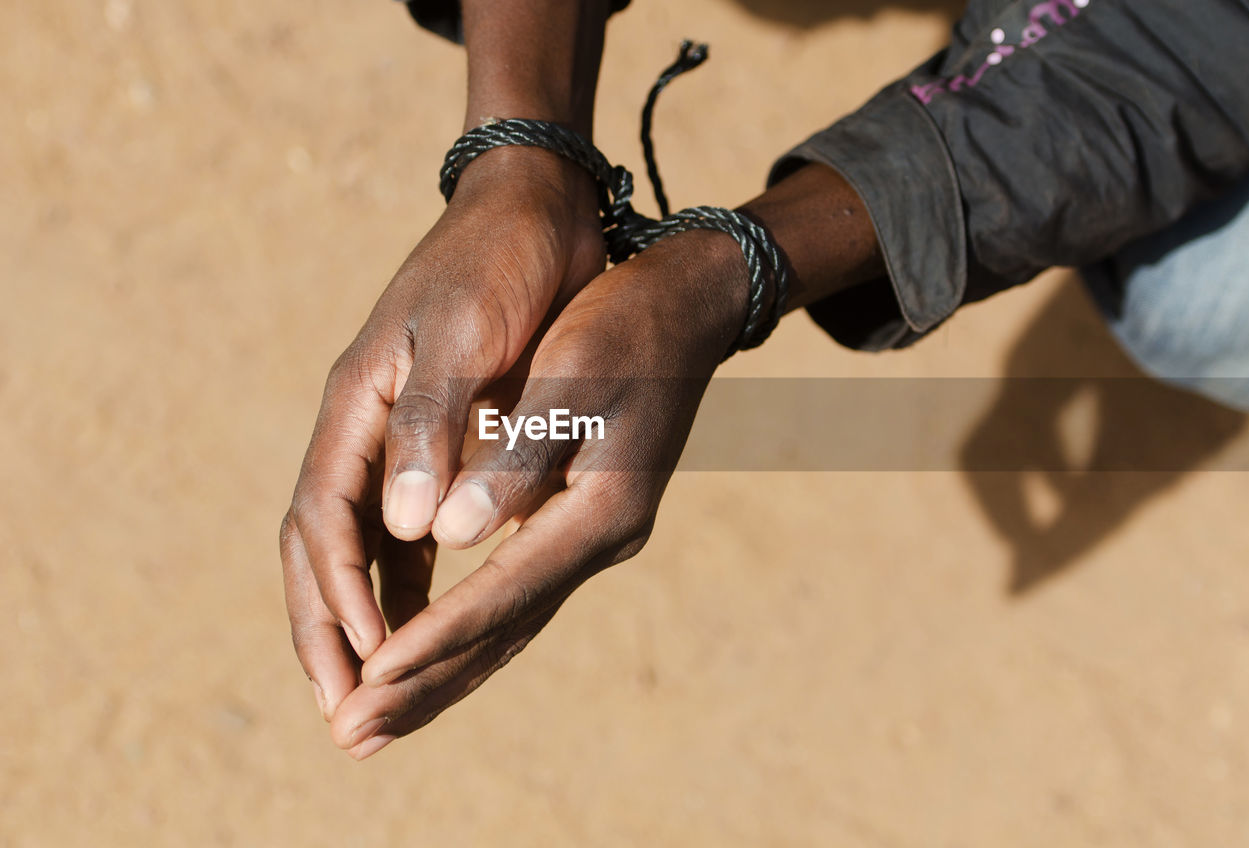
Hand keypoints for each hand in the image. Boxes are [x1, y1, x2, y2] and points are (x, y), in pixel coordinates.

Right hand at [280, 146, 605, 725]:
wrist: (535, 210)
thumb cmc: (499, 262)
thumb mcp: (462, 333)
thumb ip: (435, 426)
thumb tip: (406, 534)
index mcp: (359, 406)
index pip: (326, 521)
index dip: (340, 598)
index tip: (369, 666)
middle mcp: (369, 432)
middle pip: (324, 551)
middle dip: (330, 634)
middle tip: (347, 716)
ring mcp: (401, 441)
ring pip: (364, 553)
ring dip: (366, 626)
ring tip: (380, 697)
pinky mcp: (440, 445)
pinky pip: (405, 536)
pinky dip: (407, 590)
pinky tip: (425, 631)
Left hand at [326, 230, 751, 757]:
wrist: (685, 308)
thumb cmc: (625, 329)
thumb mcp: (572, 378)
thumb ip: (515, 458)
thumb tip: (448, 530)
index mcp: (601, 510)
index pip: (503, 593)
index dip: (434, 635)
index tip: (369, 677)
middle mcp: (599, 539)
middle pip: (504, 632)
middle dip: (425, 684)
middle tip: (352, 734)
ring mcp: (592, 537)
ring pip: (508, 625)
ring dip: (440, 673)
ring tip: (377, 717)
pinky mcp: (578, 522)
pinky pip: (513, 596)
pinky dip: (466, 631)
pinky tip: (427, 649)